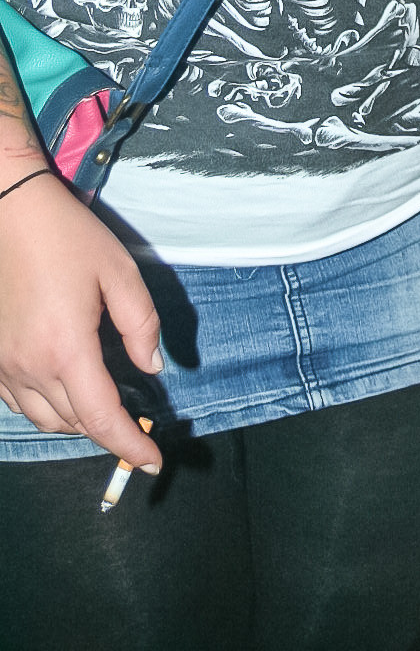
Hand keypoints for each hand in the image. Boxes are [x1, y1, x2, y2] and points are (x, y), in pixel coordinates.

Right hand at [0, 170, 162, 468]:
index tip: (153, 461)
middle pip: (73, 422)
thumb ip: (141, 324)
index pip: (101, 418)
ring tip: (105, 403)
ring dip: (76, 419)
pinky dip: (46, 405)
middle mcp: (29, 367)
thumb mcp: (119, 272)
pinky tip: (65, 385)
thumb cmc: (68, 236)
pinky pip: (18, 402)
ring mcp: (3, 365)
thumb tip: (152, 368)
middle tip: (138, 422)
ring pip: (44, 418)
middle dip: (108, 429)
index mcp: (66, 349)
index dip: (129, 445)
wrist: (8, 211)